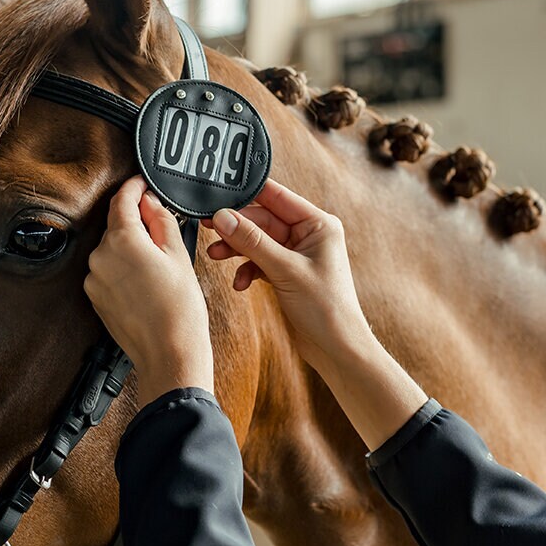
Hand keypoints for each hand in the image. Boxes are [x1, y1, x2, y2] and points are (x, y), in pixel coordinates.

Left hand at [85, 177, 213, 406]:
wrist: (169, 353)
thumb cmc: (179, 309)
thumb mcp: (178, 254)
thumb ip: (161, 220)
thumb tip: (150, 202)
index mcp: (122, 240)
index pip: (122, 200)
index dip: (134, 187)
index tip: (142, 183)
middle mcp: (100, 257)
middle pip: (116, 225)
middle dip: (136, 223)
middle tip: (163, 232)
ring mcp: (94, 279)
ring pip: (111, 249)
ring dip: (130, 248)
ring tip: (158, 266)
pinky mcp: (94, 297)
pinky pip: (107, 271)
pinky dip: (123, 269)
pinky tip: (145, 283)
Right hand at [206, 180, 426, 448]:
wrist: (336, 349)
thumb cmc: (325, 309)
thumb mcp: (284, 270)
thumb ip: (252, 242)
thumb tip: (223, 217)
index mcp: (318, 224)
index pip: (276, 197)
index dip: (246, 197)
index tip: (217, 198)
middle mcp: (309, 235)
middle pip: (262, 220)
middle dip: (236, 229)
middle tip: (209, 229)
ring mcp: (297, 254)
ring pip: (258, 241)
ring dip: (237, 249)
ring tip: (215, 256)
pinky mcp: (287, 273)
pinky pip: (260, 261)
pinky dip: (246, 269)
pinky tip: (240, 283)